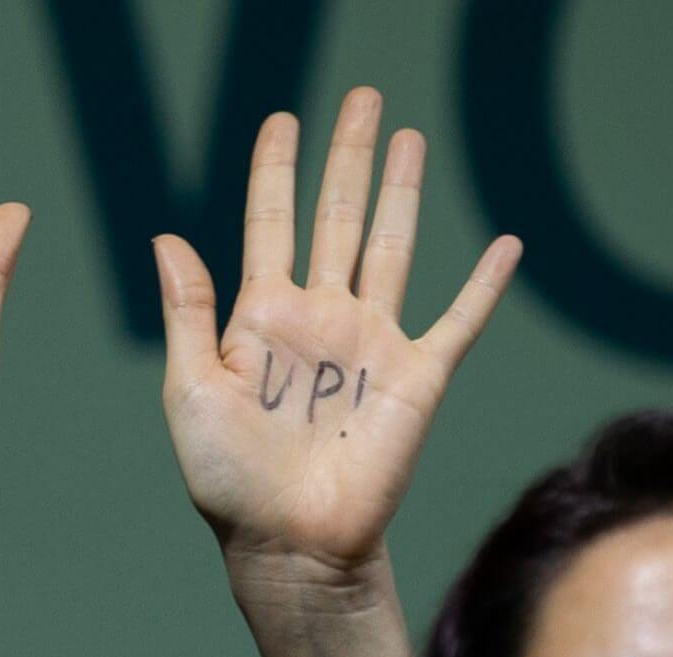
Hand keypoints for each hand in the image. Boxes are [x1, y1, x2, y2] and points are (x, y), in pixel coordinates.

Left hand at [154, 88, 520, 582]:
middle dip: (347, 157)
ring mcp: (371, 344)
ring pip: (392, 247)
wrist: (288, 544)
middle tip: (360, 97)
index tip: (281, 120)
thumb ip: (188, 313)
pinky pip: (458, 321)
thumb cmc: (229, 479)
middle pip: (337, 216)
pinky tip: (506, 245)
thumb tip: (166, 236)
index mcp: (261, 317)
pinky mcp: (417, 378)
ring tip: (409, 136)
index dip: (275, 170)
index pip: (270, 223)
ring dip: (402, 191)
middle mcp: (320, 318)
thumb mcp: (190, 391)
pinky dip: (484, 285)